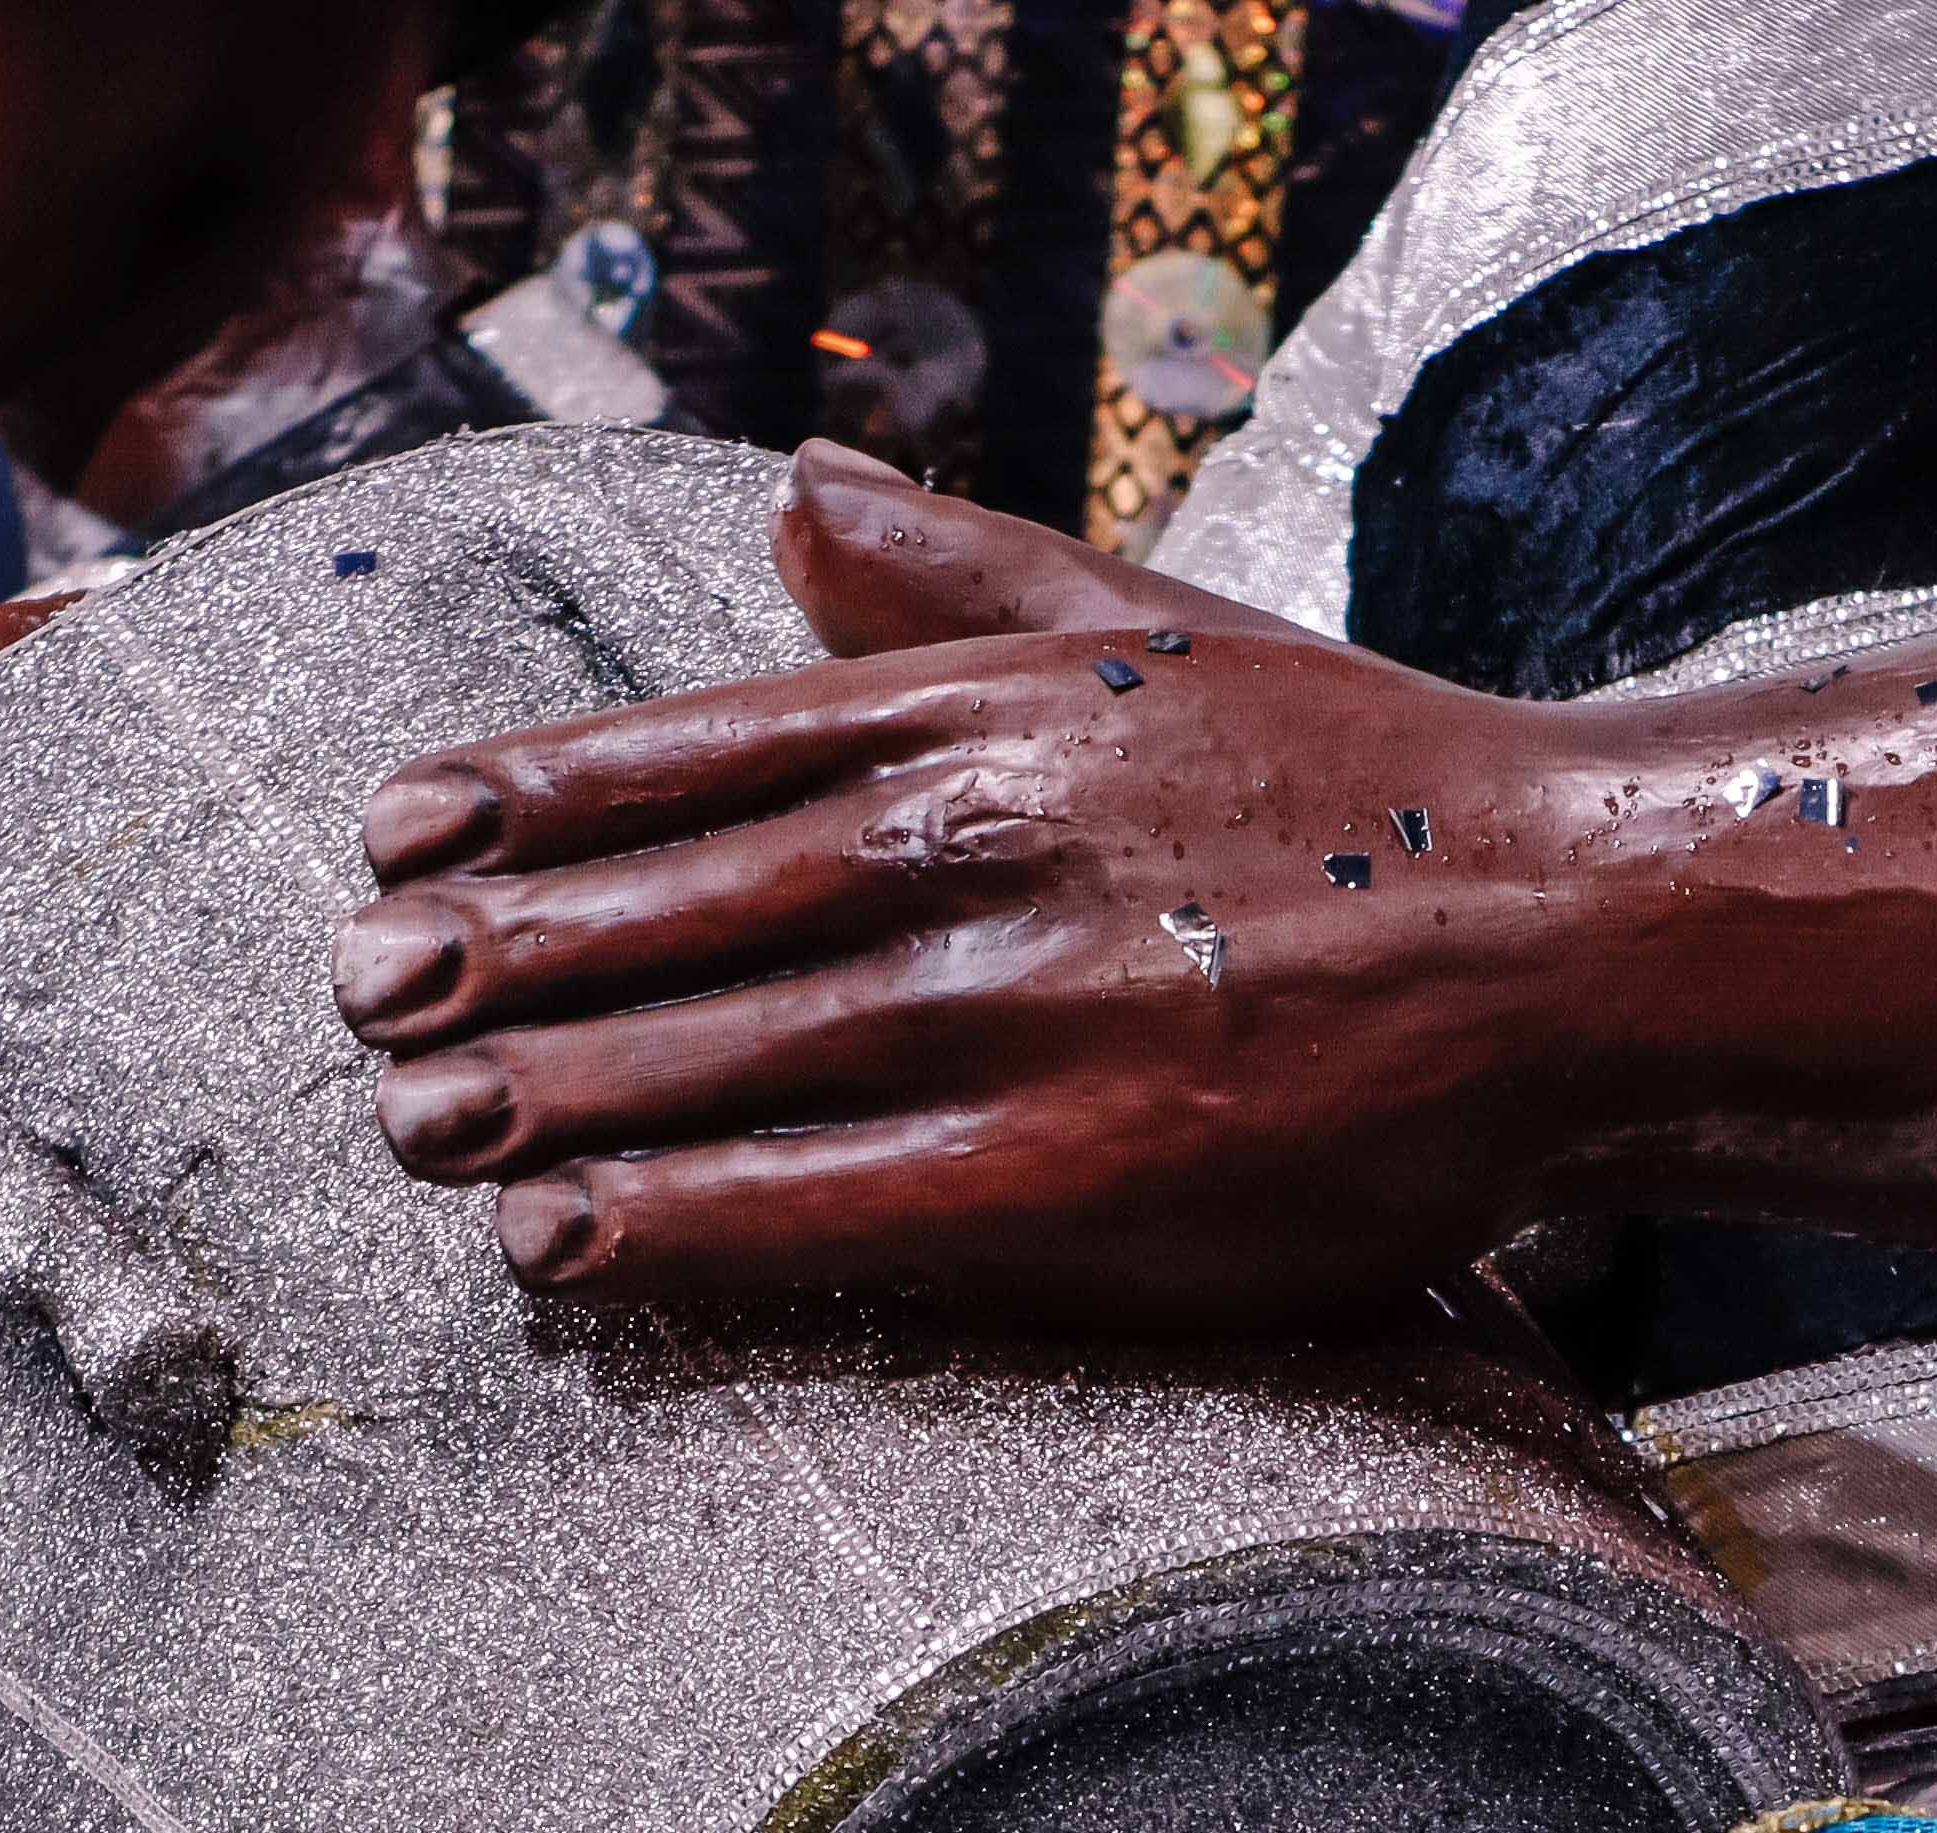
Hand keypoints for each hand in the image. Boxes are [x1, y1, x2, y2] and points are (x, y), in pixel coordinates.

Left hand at [337, 451, 1936, 1324]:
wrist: (1582, 932)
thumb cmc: (1378, 786)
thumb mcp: (1160, 622)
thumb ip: (958, 566)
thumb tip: (785, 484)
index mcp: (993, 707)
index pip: (697, 746)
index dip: (526, 797)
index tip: (393, 829)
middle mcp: (982, 838)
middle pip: (671, 906)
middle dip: (492, 957)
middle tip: (354, 1000)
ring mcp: (1024, 1007)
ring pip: (717, 1055)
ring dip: (543, 1093)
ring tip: (417, 1122)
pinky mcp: (1080, 1170)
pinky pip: (824, 1206)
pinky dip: (673, 1222)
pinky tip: (559, 1242)